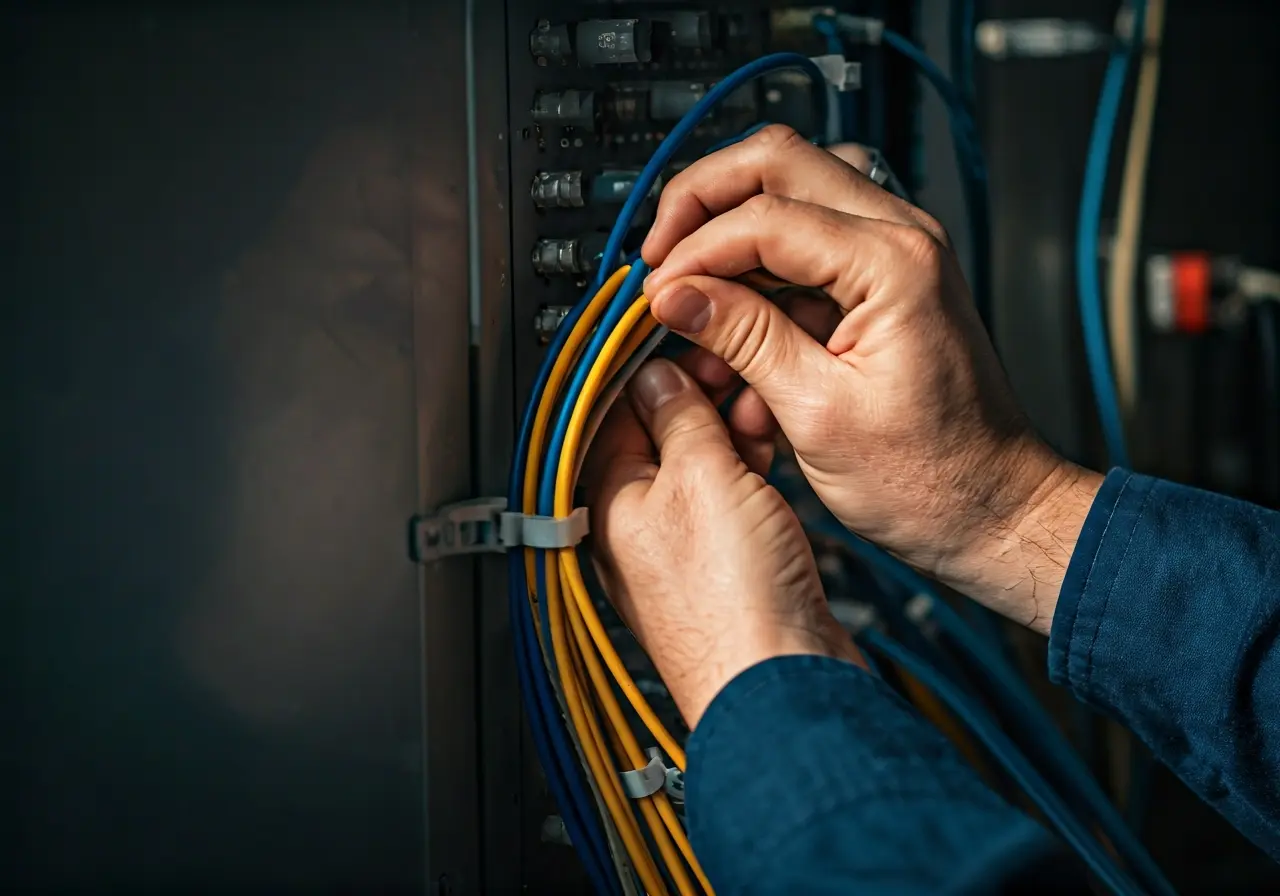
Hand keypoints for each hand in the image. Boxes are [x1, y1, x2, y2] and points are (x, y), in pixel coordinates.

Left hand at [582, 358, 862, 726]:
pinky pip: (725, 492)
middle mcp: (633, 524)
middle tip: (729, 358)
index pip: (609, 410)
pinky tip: (767, 440)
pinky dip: (743, 462)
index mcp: (603, 503)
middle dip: (693, 391)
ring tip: (756, 396)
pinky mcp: (724, 558)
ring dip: (723, 422)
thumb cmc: (732, 603)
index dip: (643, 362)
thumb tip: (657, 378)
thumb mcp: (701, 479)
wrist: (785, 681)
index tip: (672, 328)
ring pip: (694, 460)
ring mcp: (680, 543)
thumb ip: (678, 420)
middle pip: (654, 432)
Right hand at [640, 127, 1101, 631]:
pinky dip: (762, 271)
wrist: (992, 506)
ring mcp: (896, 253)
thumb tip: (676, 295)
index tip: (657, 294)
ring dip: (733, 226)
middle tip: (661, 253)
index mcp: (892, 263)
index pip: (764, 215)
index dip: (695, 250)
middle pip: (778, 162)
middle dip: (703, 201)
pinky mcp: (885, 282)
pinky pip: (810, 244)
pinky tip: (735, 325)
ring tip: (691, 278)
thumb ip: (744, 339)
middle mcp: (902, 237)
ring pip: (793, 189)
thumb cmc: (931, 477)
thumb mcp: (817, 413)